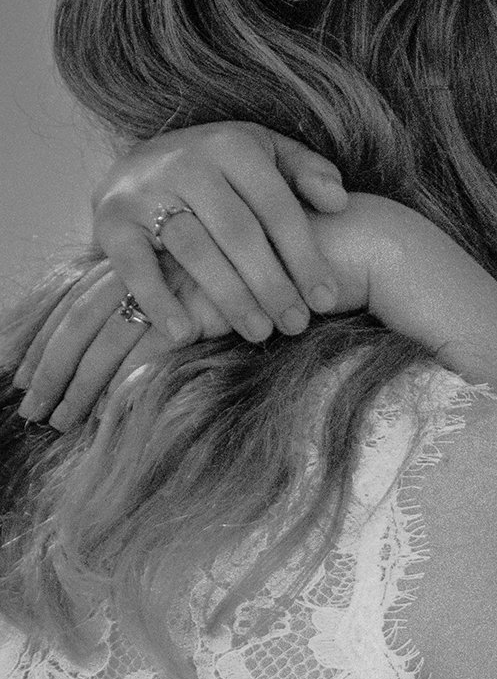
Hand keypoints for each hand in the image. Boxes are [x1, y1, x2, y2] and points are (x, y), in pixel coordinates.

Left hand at [15, 258, 233, 429]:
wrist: (287, 257)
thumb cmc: (238, 279)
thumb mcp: (183, 289)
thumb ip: (148, 306)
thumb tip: (113, 352)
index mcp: (129, 264)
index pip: (71, 304)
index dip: (42, 341)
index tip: (20, 375)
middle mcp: (138, 272)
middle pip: (76, 325)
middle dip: (48, 371)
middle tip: (30, 410)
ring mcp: (165, 289)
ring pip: (103, 342)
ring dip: (78, 387)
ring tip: (61, 421)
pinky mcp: (191, 309)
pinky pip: (146, 353)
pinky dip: (123, 383)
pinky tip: (106, 412)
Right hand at [88, 121, 348, 344]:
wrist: (142, 163)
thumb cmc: (224, 171)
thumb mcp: (268, 157)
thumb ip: (307, 172)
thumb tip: (338, 201)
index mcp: (231, 146)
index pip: (277, 208)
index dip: (305, 256)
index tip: (326, 299)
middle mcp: (186, 162)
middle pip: (239, 232)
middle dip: (272, 283)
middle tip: (297, 324)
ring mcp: (144, 189)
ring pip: (195, 250)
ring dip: (230, 297)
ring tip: (260, 333)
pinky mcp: (110, 220)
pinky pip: (135, 265)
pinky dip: (158, 300)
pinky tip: (185, 334)